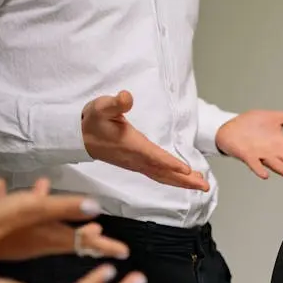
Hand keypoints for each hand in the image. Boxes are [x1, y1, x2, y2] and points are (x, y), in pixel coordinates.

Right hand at [0, 178, 128, 260]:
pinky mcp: (0, 234)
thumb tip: (95, 206)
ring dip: (49, 209)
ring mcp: (19, 239)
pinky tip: (1, 184)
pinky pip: (12, 216)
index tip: (124, 251)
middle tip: (97, 227)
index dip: (106, 247)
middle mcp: (37, 242)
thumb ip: (64, 208)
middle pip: (67, 235)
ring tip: (47, 189)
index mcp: (50, 239)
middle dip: (82, 229)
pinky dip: (13, 200)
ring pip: (40, 222)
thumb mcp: (34, 209)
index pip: (87, 243)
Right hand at [82, 91, 209, 190]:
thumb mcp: (102, 107)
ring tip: (201, 185)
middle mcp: (136, 158)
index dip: (169, 163)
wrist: (78, 137)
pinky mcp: (137, 165)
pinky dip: (173, 180)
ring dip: (182, 182)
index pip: (153, 156)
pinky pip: (158, 176)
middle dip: (184, 180)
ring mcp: (137, 164)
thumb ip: (115, 103)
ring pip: (162, 176)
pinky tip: (184, 180)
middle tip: (204, 186)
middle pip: (163, 172)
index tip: (185, 170)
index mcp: (131, 145)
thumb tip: (126, 97)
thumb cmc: (93, 121)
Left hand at [215, 110, 282, 181]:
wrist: (229, 126)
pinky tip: (265, 174)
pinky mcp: (248, 155)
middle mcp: (274, 152)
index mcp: (282, 144)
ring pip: (277, 165)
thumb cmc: (251, 124)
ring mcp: (261, 154)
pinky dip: (259, 169)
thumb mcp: (277, 117)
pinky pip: (254, 164)